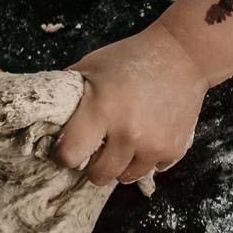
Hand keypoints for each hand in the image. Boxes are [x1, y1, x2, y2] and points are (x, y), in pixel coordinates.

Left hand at [56, 23, 207, 185]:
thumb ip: (70, 95)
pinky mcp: (175, 149)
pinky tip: (147, 138)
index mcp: (101, 110)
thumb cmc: (131, 57)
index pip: (69, 155)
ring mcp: (153, 144)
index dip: (63, 155)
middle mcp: (128, 132)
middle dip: (93, 166)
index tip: (66, 150)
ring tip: (123, 143)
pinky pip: (153, 170)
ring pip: (126, 177)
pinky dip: (148, 159)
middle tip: (96, 151)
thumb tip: (48, 122)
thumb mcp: (91, 67)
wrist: (183, 55)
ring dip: (121, 165)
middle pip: (98, 175)